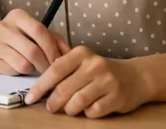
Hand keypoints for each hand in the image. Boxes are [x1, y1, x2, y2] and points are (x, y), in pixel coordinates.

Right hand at [0, 8, 69, 74]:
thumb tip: (69, 55)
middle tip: (50, 72)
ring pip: (22, 64)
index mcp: (17, 16)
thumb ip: (57, 41)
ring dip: (33, 71)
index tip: (59, 62)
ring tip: (35, 69)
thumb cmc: (23, 37)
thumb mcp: (41, 34)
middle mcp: (2, 27)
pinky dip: (19, 74)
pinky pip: (11, 72)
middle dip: (45, 65)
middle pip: (31, 51)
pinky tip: (21, 70)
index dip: (51, 49)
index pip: (38, 30)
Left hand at [25, 45, 148, 117]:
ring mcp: (107, 81)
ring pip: (78, 102)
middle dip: (53, 101)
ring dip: (70, 109)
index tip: (30, 97)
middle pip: (65, 88)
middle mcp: (94, 65)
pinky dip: (87, 113)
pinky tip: (88, 109)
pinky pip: (94, 111)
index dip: (41, 85)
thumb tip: (41, 84)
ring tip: (69, 109)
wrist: (135, 77)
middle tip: (49, 108)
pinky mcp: (117, 97)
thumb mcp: (82, 62)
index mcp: (81, 53)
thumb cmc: (100, 70)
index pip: (55, 70)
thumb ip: (64, 68)